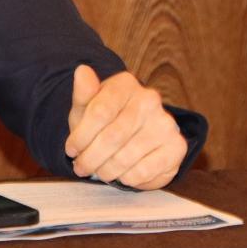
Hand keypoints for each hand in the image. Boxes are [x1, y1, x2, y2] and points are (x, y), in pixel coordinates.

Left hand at [65, 65, 186, 189]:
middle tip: (81, 168)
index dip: (81, 136)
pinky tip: (121, 176)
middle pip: (113, 137)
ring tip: (99, 173)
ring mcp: (166, 122)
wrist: (132, 136)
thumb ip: (83, 93)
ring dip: (107, 170)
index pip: (99, 112)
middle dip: (92, 157)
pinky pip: (146, 169)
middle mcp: (149, 99)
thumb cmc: (102, 120)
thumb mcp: (86, 107)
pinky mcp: (176, 146)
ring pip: (127, 155)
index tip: (70, 150)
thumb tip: (81, 70)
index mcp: (124, 84)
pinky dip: (128, 177)